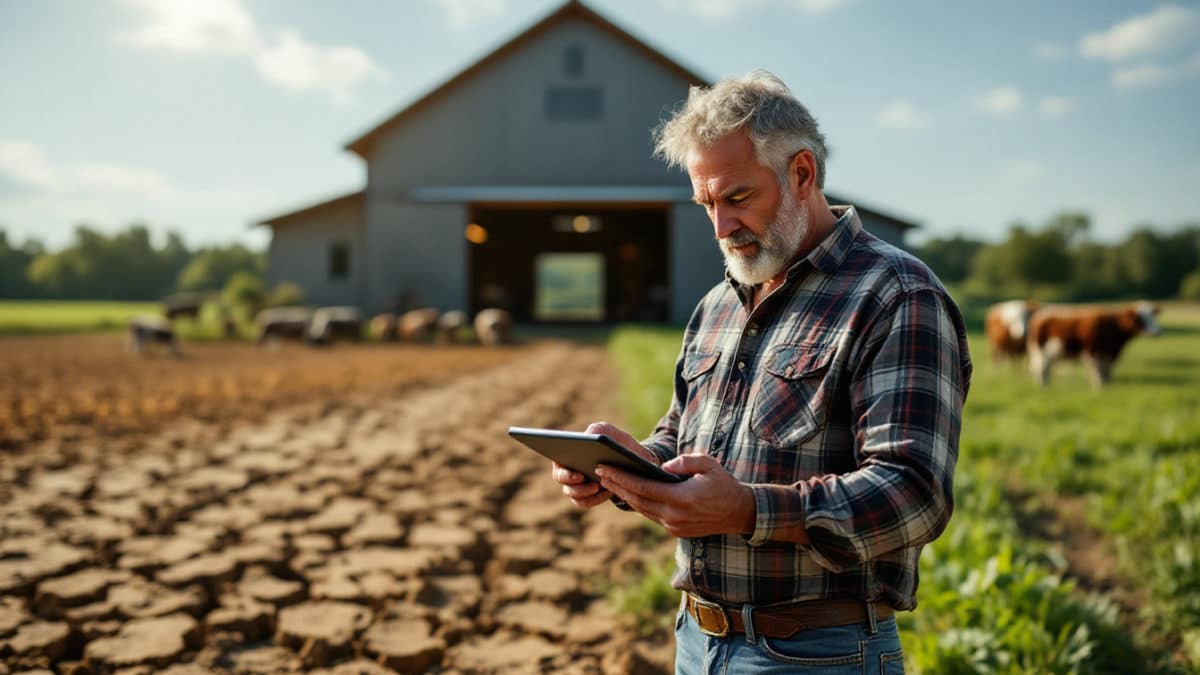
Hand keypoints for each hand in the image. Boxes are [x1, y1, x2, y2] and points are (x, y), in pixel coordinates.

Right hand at [551, 421, 657, 508]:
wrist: (631, 460)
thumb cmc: (615, 443)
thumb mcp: (608, 431)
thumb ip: (597, 430)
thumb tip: (588, 436)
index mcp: (568, 452)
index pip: (557, 460)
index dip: (563, 470)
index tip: (578, 474)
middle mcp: (567, 470)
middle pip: (561, 479)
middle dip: (571, 481)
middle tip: (583, 478)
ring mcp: (576, 485)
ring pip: (572, 493)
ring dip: (584, 491)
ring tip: (597, 486)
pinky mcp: (587, 496)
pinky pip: (585, 502)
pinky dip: (596, 498)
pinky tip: (608, 492)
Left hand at [596, 453, 756, 537]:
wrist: (739, 513)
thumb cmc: (723, 484)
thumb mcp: (708, 465)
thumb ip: (685, 462)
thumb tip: (664, 467)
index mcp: (681, 498)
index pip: (642, 487)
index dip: (620, 477)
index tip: (604, 467)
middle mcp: (674, 516)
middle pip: (636, 499)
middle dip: (616, 484)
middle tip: (599, 471)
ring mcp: (674, 526)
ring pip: (642, 509)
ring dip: (624, 495)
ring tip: (609, 480)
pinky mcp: (675, 530)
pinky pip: (651, 515)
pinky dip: (638, 503)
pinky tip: (628, 492)